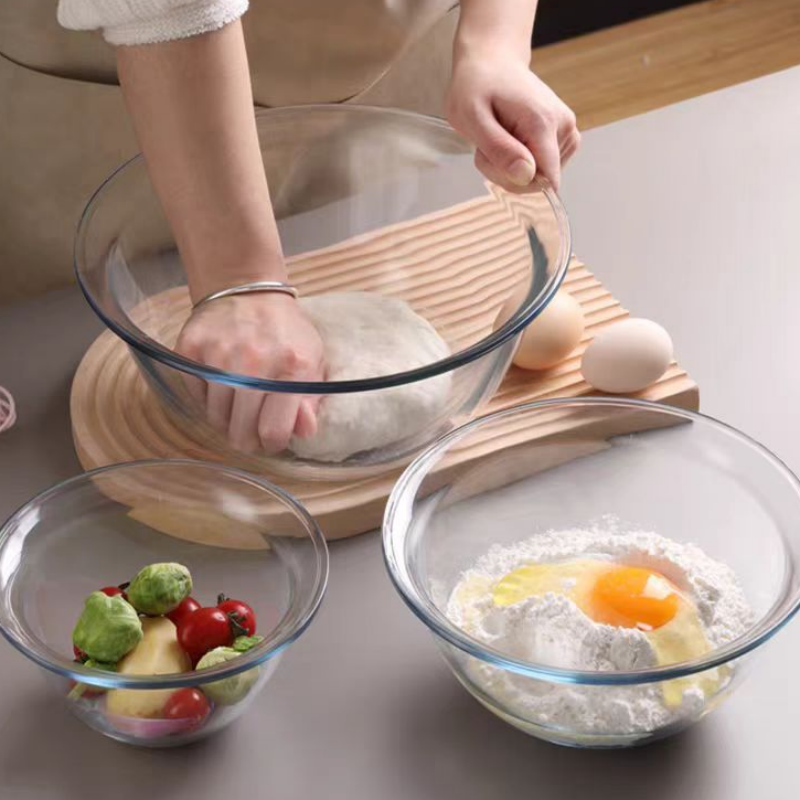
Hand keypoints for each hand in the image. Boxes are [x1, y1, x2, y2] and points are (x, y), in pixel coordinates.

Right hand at [176, 292, 324, 453]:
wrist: (250, 290)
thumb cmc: (286, 333)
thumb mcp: (312, 362)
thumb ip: (311, 401)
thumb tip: (303, 433)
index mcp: (294, 367)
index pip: (273, 431)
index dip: (271, 443)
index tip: (270, 439)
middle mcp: (255, 361)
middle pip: (240, 431)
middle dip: (246, 438)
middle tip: (250, 428)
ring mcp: (220, 354)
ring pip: (215, 417)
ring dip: (225, 418)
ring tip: (237, 403)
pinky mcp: (191, 347)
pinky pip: (196, 395)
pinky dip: (206, 397)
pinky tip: (220, 383)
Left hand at [446, 52, 579, 191]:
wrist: (492, 61)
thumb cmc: (477, 85)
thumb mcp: (472, 117)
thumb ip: (499, 149)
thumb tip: (527, 177)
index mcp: (543, 122)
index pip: (546, 179)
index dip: (516, 182)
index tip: (493, 160)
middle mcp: (564, 126)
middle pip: (539, 181)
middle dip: (506, 173)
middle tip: (487, 146)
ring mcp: (568, 130)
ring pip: (539, 177)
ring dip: (510, 167)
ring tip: (497, 138)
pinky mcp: (565, 135)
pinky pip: (542, 167)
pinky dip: (520, 162)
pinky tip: (508, 139)